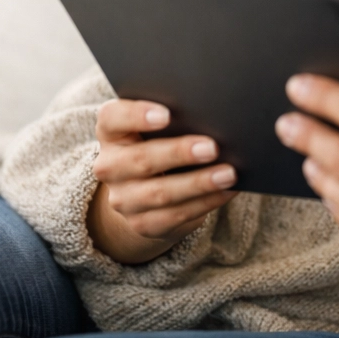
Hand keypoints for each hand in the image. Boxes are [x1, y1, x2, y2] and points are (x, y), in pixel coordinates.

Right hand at [87, 99, 237, 264]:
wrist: (144, 192)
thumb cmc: (160, 143)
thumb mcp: (159, 128)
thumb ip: (176, 118)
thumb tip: (213, 114)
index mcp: (112, 132)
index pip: (113, 118)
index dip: (136, 115)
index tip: (167, 114)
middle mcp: (110, 166)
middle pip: (141, 159)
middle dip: (179, 153)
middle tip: (212, 147)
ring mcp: (123, 199)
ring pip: (160, 193)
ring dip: (198, 183)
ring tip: (228, 173)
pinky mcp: (141, 223)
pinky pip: (176, 215)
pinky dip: (205, 202)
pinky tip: (226, 191)